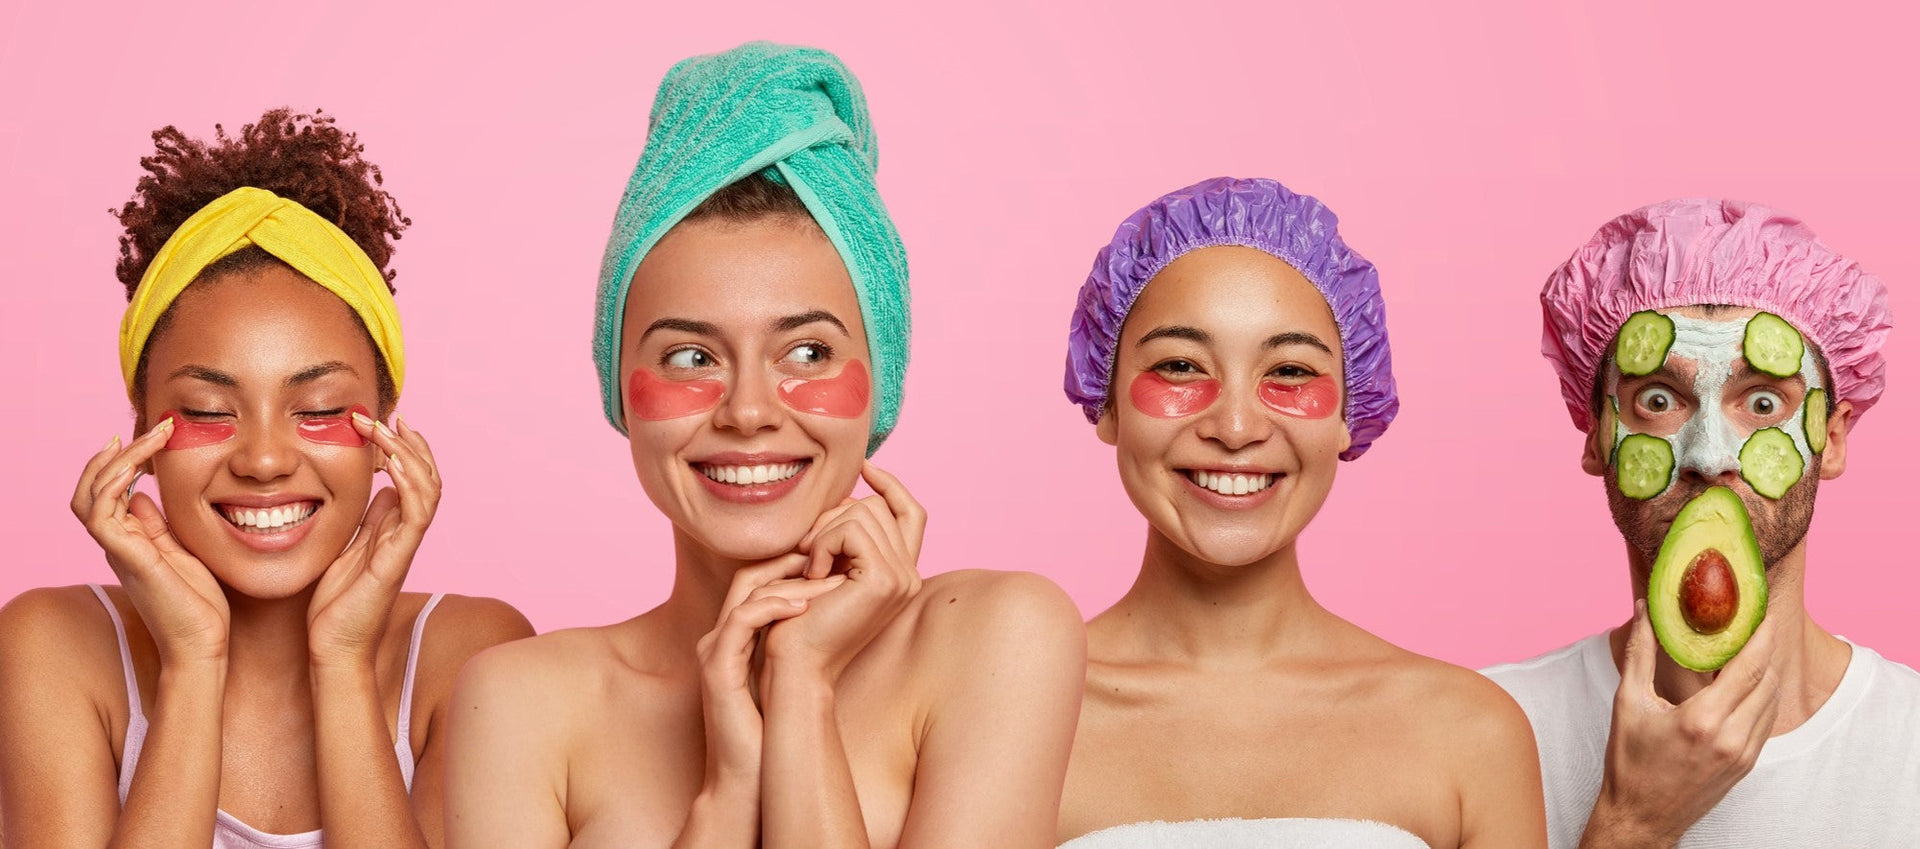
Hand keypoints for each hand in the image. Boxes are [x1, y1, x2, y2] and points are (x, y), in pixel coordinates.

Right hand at [71, 420, 230, 665]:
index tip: (154, 437)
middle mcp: (117, 544)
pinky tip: (136, 470)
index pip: (108, 492)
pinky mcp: (130, 558)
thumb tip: (144, 496)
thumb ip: (159, 527)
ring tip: (145, 439)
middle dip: (115, 454)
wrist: (204, 645)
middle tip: (153, 429)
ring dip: (114, 462)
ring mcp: (120, 551)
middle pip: (90, 489)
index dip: (122, 462)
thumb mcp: (181, 553)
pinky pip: (101, 516)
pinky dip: (112, 487)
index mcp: (130, 541)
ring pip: (89, 496)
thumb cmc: (199, 605)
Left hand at [307, 415, 440, 667]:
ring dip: (411, 454)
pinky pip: (417, 513)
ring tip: (389, 430)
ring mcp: (404, 545)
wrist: (333, 647)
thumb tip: (378, 489)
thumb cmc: (335, 605)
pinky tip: (393, 462)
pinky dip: (411, 483)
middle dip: (409, 442)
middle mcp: (404, 533)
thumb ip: (365, 521)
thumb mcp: (345, 548)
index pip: (412, 478)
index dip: (403, 447)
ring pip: (428, 488)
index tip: (380, 422)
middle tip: (385, 416)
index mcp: (392, 529)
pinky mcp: (397, 558)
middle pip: (427, 476)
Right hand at [694, 555, 845, 788]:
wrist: (746, 777)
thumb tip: (843, 614)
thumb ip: (802, 643)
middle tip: (833, 557)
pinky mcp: (717, 668)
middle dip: (792, 561)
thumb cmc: (772, 730)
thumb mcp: (790, 676)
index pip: (759, 578)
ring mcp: (714, 650)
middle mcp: (719, 636)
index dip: (795, 563)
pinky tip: (805, 606)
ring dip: (791, 581)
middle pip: (750, 575)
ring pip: (746, 592)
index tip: (834, 561)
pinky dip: (774, 607)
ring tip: (830, 579)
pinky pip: (742, 620)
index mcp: (734, 635)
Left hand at [763, 461, 925, 683]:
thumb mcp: (828, 567)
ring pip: (862, 513)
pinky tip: (810, 574)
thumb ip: (846, 536)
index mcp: (901, 573)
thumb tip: (850, 495)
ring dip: (824, 532)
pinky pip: (852, 529)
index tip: (864, 467)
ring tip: (807, 566)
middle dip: (833, 518)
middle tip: (806, 550)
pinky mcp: (884, 580)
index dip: (890, 485)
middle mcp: (910, 576)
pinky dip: (823, 543)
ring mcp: (902, 578)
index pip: (911, 512)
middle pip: (877, 506)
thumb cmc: (799, 618)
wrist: (795, 663)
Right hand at [1582, 600, 1780, 848]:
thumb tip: (1644, 610)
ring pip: (1771, 702)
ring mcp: (1743, 754)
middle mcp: (1730, 738)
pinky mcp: (1746, 765)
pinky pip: (1765, 722)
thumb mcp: (1628, 702)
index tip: (1765, 613)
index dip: (1762, 636)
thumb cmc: (1630, 762)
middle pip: (1767, 681)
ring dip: (1765, 674)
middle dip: (1766, 649)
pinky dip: (1760, 698)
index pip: (1748, 667)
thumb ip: (1640, 652)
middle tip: (1757, 625)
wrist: (1642, 816)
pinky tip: (1744, 685)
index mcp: (1702, 720)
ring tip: (1751, 651)